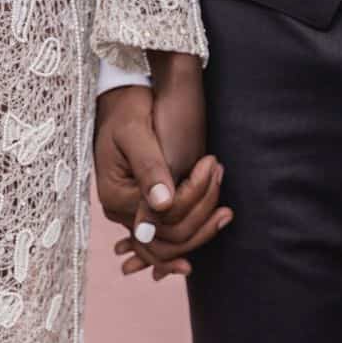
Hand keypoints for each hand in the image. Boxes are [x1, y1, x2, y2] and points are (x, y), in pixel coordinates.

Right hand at [92, 50, 230, 278]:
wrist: (121, 100)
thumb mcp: (135, 134)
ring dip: (201, 228)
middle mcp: (121, 212)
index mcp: (116, 196)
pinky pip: (168, 235)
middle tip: (223, 187)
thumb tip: (164, 204)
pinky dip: (191, 232)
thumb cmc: (127, 110)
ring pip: (171, 242)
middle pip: (169, 238)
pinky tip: (213, 220)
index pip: (163, 218)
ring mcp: (132, 213)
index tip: (212, 166)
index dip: (194, 199)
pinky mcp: (144, 208)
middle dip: (202, 217)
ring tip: (225, 209)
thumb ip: (150, 169)